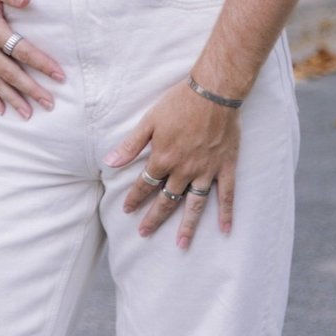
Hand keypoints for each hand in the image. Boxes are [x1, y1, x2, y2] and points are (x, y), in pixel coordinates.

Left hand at [104, 82, 239, 247]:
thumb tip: (109, 161)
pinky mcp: (225, 167)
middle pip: (167, 200)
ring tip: (181, 244)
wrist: (213, 91)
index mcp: (164, 158)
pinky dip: (226, 213)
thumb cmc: (179, 102)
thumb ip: (131, 144)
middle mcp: (184, 170)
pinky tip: (225, 229)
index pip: (145, 184)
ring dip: (187, 225)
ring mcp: (206, 170)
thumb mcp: (149, 120)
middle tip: (144, 233)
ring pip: (195, 204)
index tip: (127, 210)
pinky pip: (226, 194)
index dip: (135, 197)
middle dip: (154, 218)